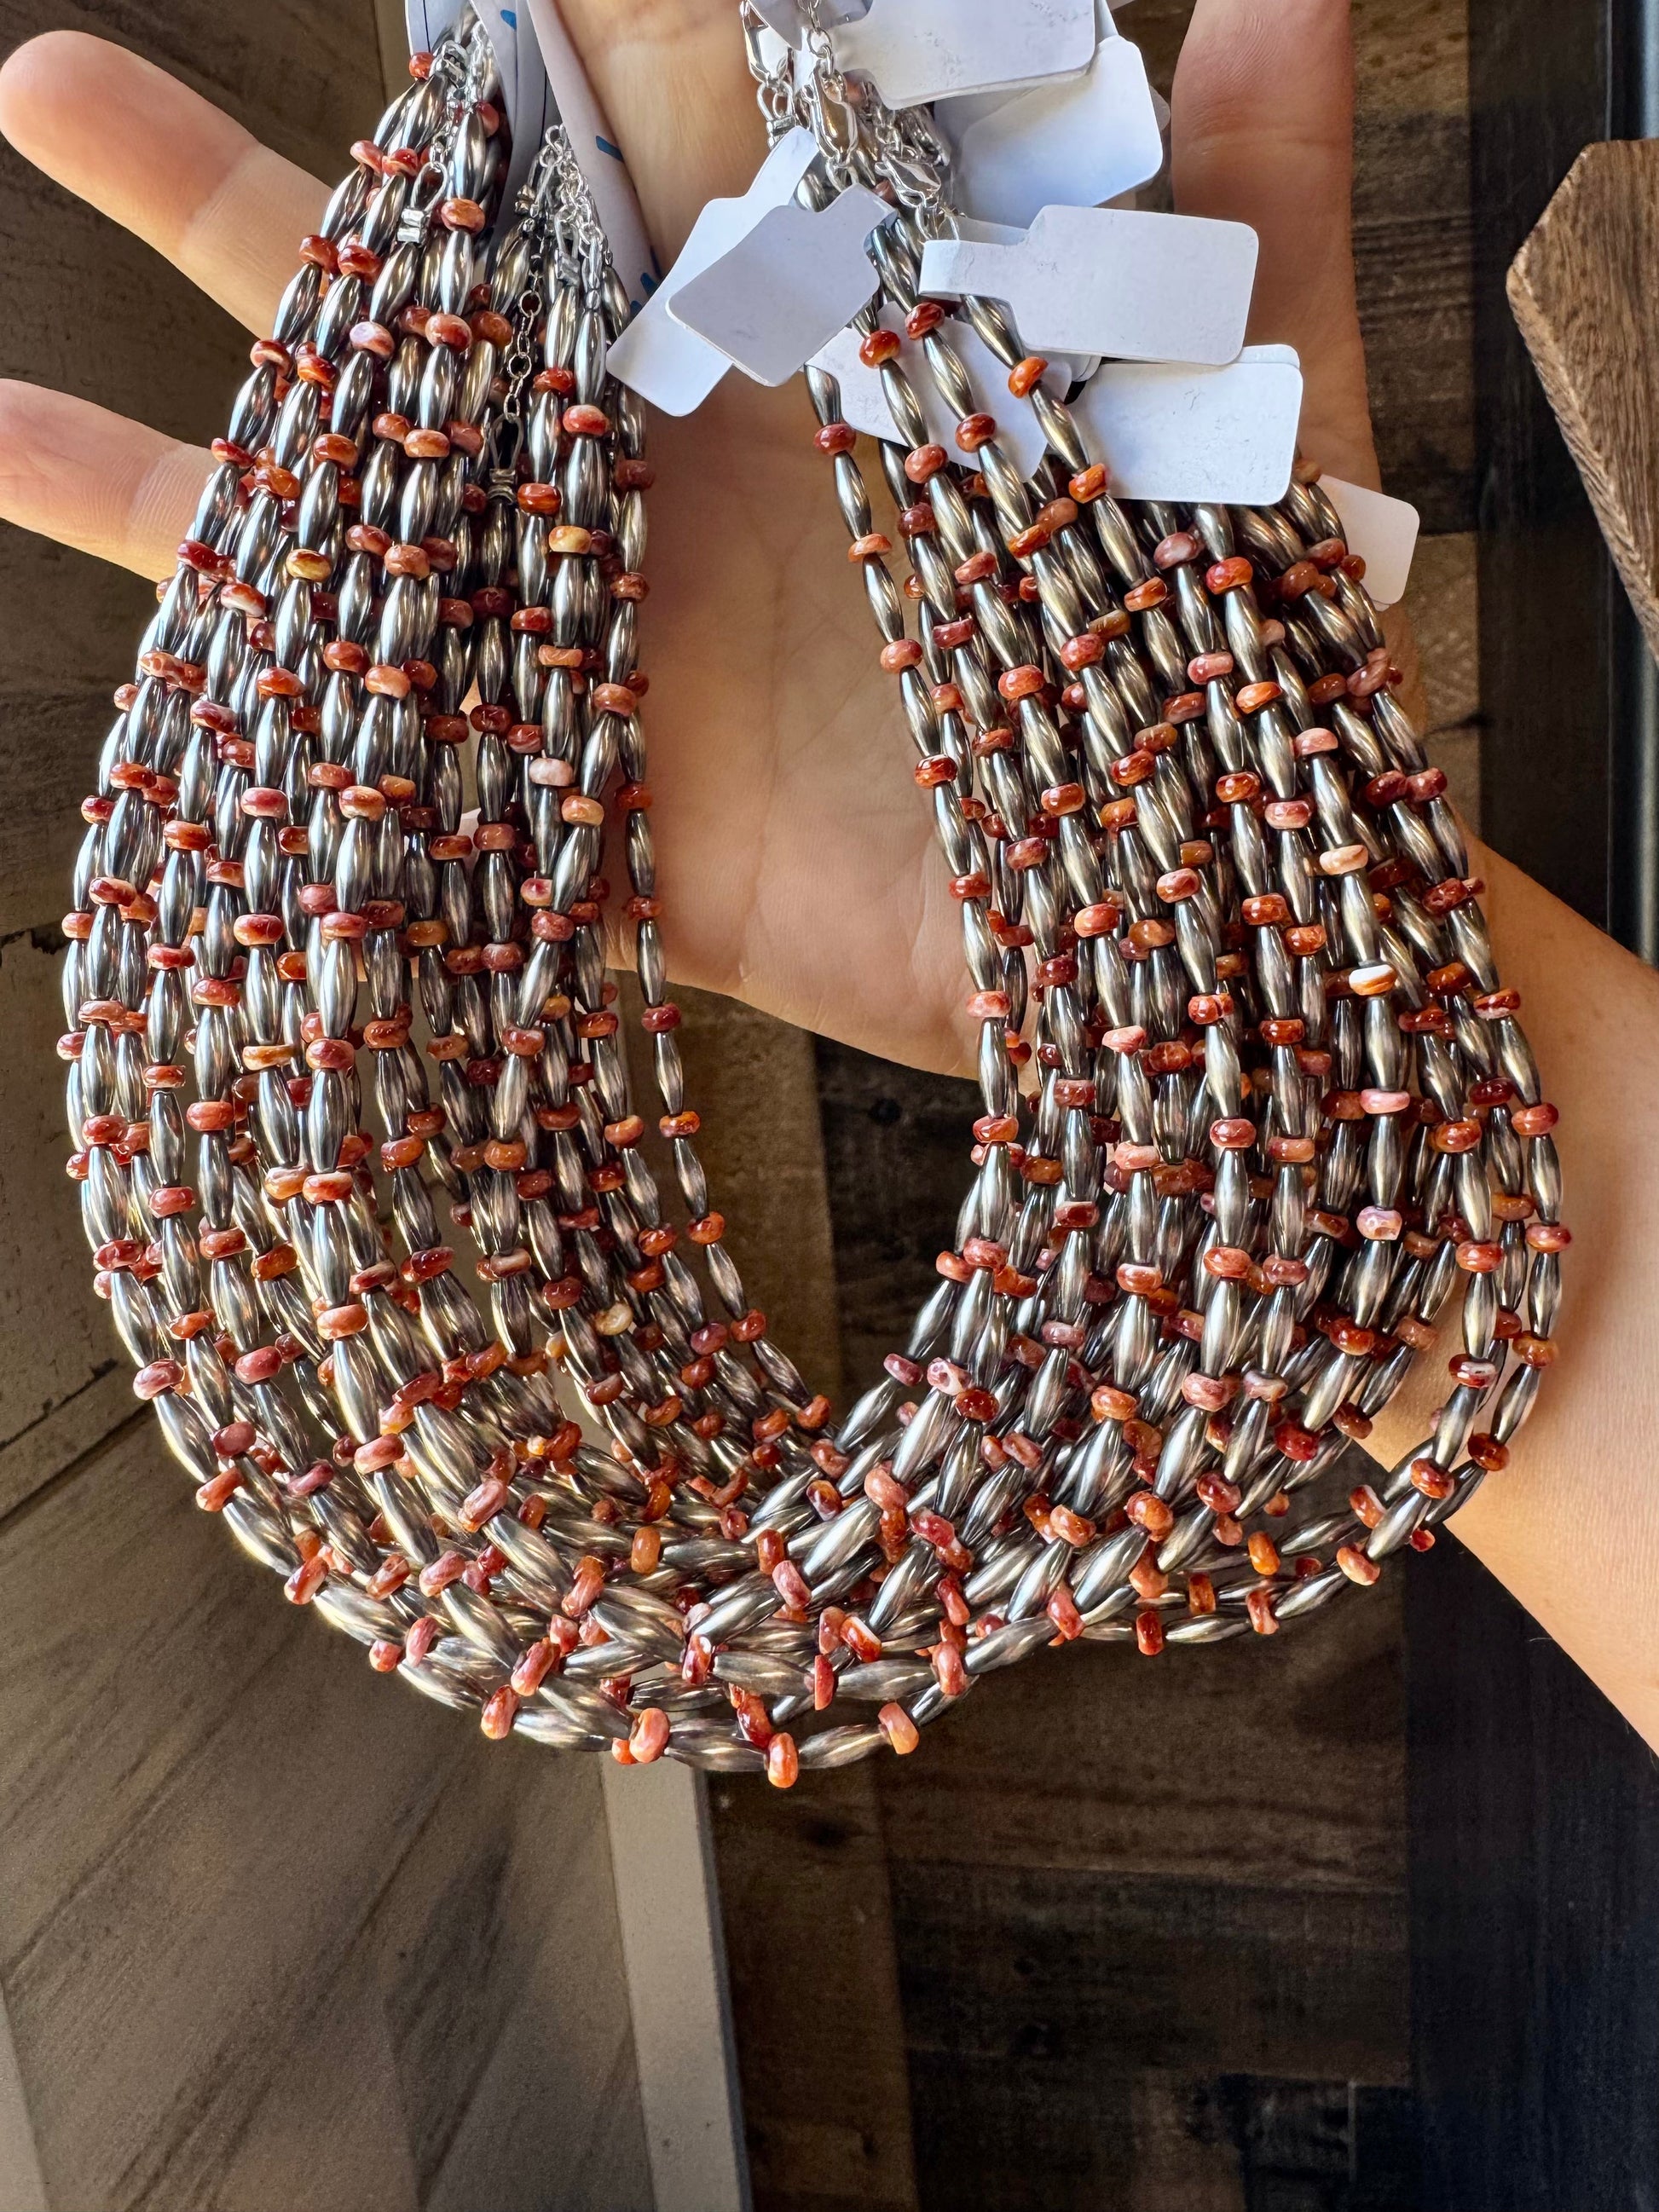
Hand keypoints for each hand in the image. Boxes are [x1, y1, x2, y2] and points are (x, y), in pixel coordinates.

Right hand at [0, 0, 1380, 1079]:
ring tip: (38, 104)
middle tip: (152, 13)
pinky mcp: (547, 750)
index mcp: (819, 315)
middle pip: (462, 230)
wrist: (1149, 926)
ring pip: (363, 414)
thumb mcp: (1232, 418)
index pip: (658, 94)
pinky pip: (345, 664)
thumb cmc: (1201, 672)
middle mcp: (677, 429)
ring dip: (198, 270)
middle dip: (324, 111)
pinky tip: (34, 465)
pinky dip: (200, 583)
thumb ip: (1239, 199)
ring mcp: (595, 584)